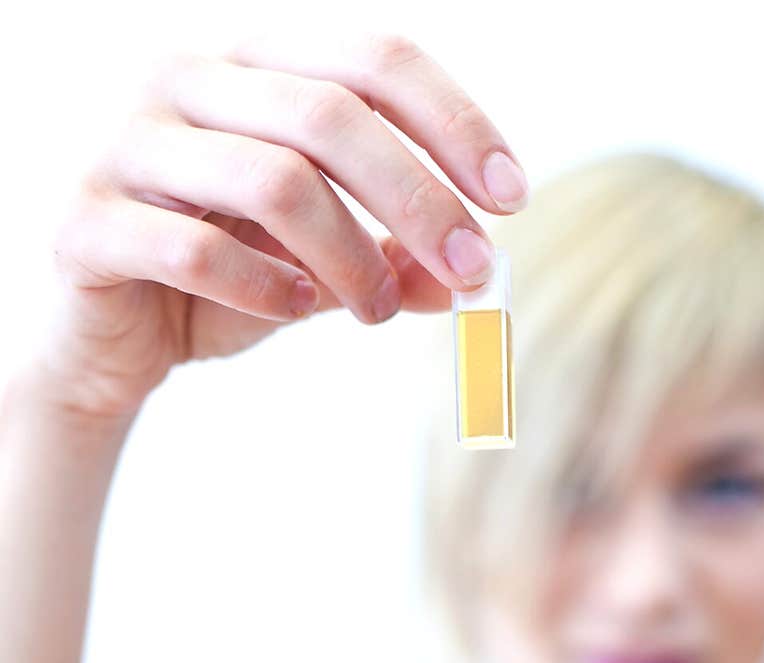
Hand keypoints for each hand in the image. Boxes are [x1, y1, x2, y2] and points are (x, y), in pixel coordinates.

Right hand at [36, 30, 529, 420]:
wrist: (105, 339)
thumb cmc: (219, 281)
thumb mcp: (319, 268)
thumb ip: (388, 261)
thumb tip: (469, 279)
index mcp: (252, 61)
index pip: (372, 58)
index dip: (454, 122)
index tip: (511, 197)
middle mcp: (187, 77)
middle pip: (331, 115)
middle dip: (420, 199)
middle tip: (471, 270)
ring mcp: (129, 143)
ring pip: (272, 180)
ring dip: (350, 256)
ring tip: (379, 310)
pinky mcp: (88, 219)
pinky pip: (193, 249)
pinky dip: (263, 287)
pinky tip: (296, 309)